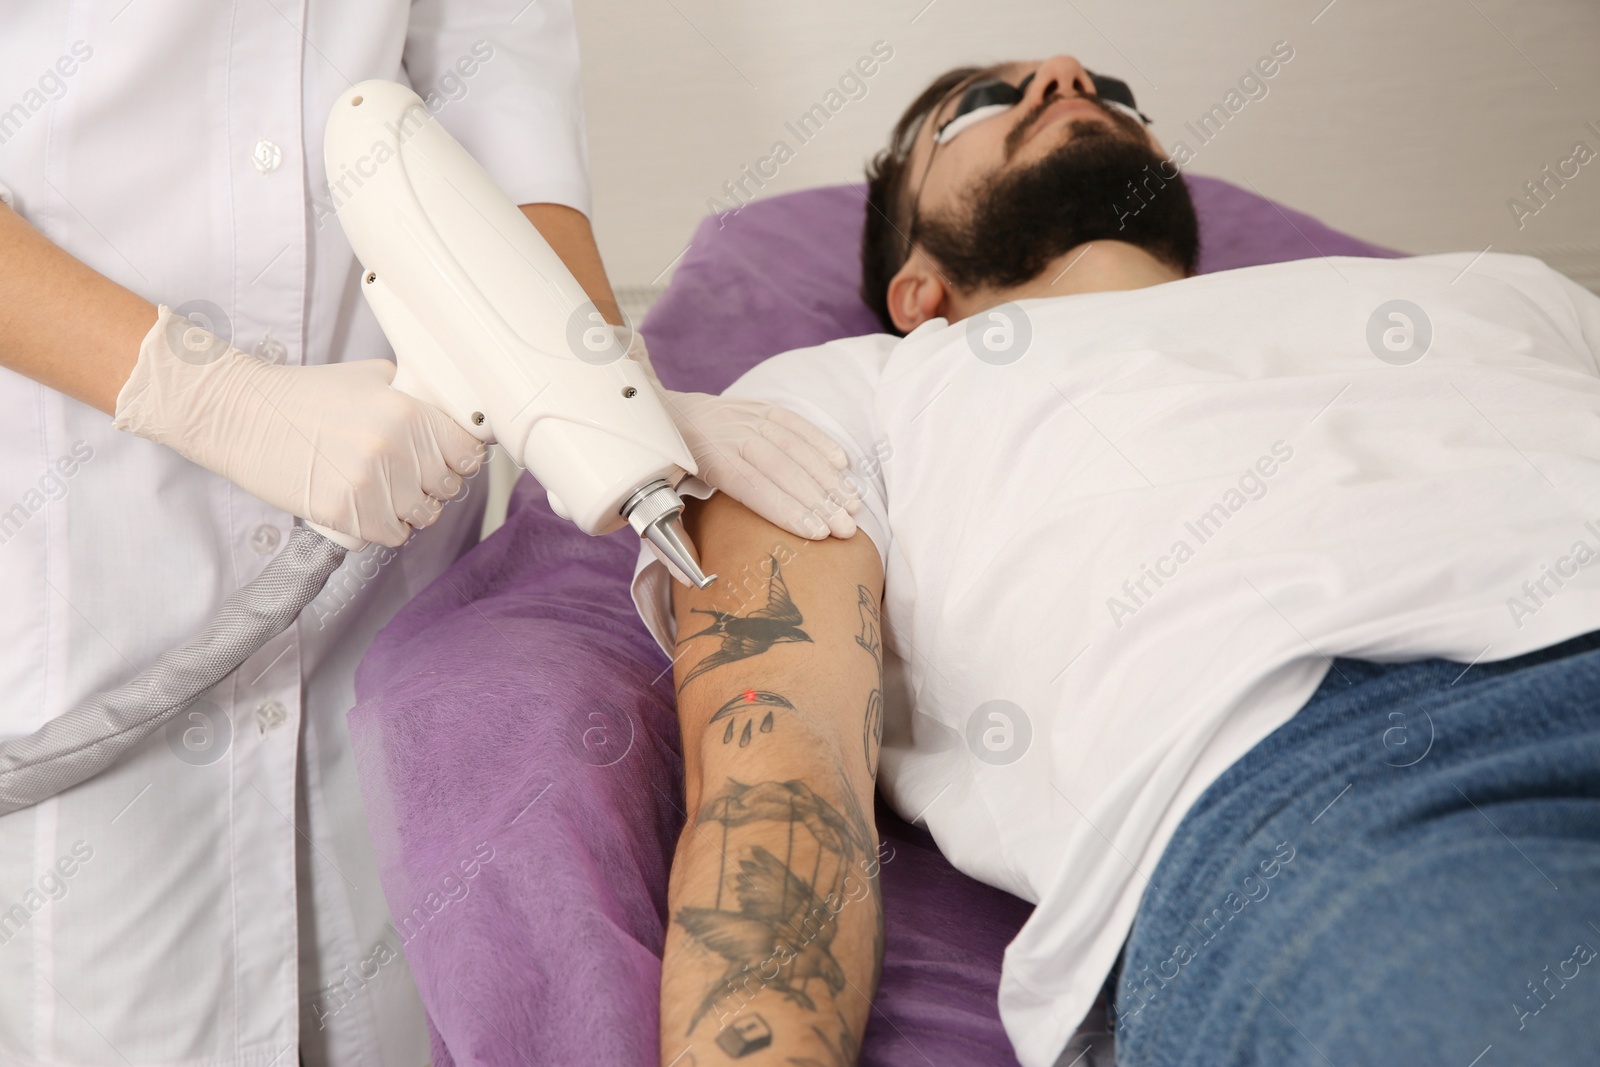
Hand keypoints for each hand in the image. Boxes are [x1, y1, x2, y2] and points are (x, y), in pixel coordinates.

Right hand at [113, 306, 485, 546]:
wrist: (242, 415)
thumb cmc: (305, 395)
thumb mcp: (371, 377)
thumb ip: (415, 397)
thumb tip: (453, 418)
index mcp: (407, 412)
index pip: (469, 453)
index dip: (461, 458)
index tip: (449, 459)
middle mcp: (394, 449)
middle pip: (449, 487)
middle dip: (433, 484)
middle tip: (408, 475)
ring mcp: (370, 485)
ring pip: (423, 517)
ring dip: (410, 509)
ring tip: (385, 492)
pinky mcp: (344, 513)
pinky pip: (391, 536)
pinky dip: (384, 528)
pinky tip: (367, 507)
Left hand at [625, 330, 862, 539]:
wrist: (651, 410)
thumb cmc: (658, 466)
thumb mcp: (653, 501)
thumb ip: (671, 541)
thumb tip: (693, 580)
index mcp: (706, 458)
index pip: (754, 486)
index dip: (787, 509)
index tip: (816, 533)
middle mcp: (730, 433)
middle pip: (783, 468)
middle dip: (819, 500)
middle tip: (847, 529)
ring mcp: (745, 417)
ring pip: (794, 446)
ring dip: (827, 476)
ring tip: (853, 504)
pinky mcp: (756, 407)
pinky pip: (794, 422)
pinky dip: (820, 441)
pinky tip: (842, 463)